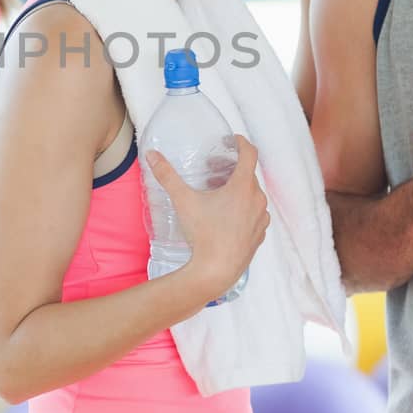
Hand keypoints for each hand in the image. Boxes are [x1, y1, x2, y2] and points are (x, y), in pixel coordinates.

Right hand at [146, 135, 270, 299]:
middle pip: (249, 174)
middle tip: (213, 171)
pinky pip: (255, 213)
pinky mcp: (259, 234)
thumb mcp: (183, 201)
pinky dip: (244, 208)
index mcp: (243, 186)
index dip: (241, 143)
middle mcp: (257, 199)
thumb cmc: (203, 234)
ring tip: (218, 195)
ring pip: (253, 195)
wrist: (216, 271)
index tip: (231, 141)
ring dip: (239, 189)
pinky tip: (226, 216)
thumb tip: (152, 155)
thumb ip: (167, 176)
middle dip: (232, 169)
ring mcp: (261, 218)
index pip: (250, 153)